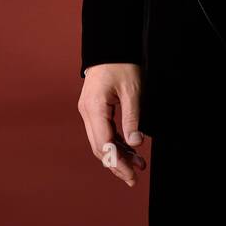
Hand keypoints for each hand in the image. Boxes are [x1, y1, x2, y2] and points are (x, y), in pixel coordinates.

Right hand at [77, 63, 146, 187]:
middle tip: (134, 178)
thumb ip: (132, 118)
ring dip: (118, 155)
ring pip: (101, 141)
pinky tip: (130, 151)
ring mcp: (89, 112)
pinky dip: (116, 143)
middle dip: (116, 164)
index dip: (117, 162)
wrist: (110, 47)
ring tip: (138, 166)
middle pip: (100, 147)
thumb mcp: (132, 90)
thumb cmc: (121, 64)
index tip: (131, 175)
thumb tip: (135, 143)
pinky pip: (103, 132)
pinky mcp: (94, 110)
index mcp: (94, 108)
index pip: (104, 143)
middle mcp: (87, 112)